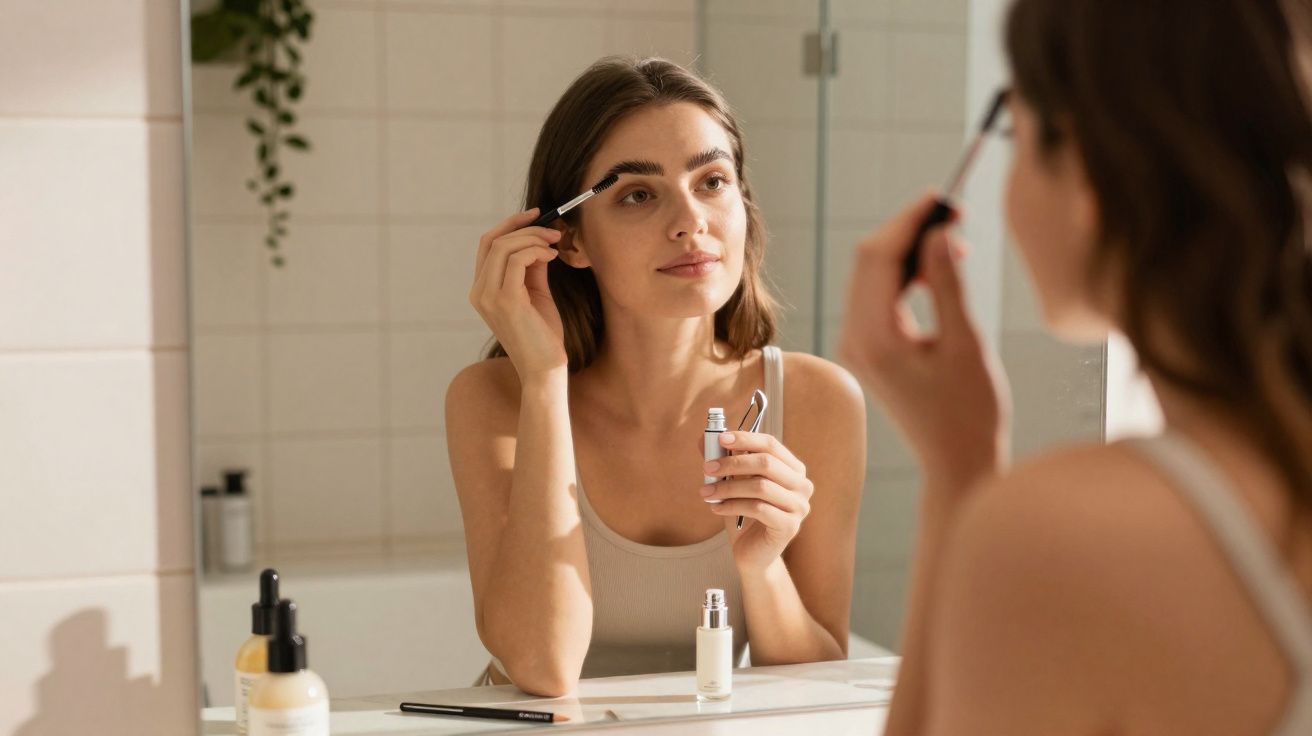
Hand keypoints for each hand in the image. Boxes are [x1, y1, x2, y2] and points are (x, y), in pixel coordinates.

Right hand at [470, 208, 568, 380]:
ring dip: (534, 238)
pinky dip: (536, 251)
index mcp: (482, 290)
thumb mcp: (536, 293)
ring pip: (503, 246)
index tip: (537, 215)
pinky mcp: (505, 301)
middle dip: (524, 227)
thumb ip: (532, 267)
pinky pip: (516, 260)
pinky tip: (552, 257)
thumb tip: (538, 239)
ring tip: (555, 244)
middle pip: (492, 240)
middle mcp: (479, 292)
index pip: (487, 244)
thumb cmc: (543, 335)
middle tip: (553, 229)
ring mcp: (489, 297)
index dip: (510, 224)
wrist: (545, 369)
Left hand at [700, 431, 813, 572]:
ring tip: (706, 492)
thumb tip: (703, 439)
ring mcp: (799, 506)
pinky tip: (716, 508)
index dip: (745, 439)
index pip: (770, 444)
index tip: (720, 439)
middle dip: (732, 463)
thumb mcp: (733, 483)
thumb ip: (723, 461)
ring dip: (727, 487)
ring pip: (760, 486)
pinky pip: (758, 509)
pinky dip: (732, 505)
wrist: (753, 553)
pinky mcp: (789, 526)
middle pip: (766, 463)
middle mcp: (802, 485)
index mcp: (793, 469)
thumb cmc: (744, 515)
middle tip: (707, 467)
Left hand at [837, 193, 1010, 496]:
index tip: (941, 197)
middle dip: (908, 232)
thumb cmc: (970, 412)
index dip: (908, 221)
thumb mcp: (966, 342)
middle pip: (869, 262)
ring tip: (954, 243)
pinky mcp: (868, 348)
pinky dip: (905, 277)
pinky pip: (878, 296)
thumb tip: (937, 233)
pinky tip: (938, 270)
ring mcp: (857, 344)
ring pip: (873, 276)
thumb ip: (948, 284)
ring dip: (909, 253)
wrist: (958, 461)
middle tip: (953, 214)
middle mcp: (854, 338)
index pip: (877, 259)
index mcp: (873, 338)